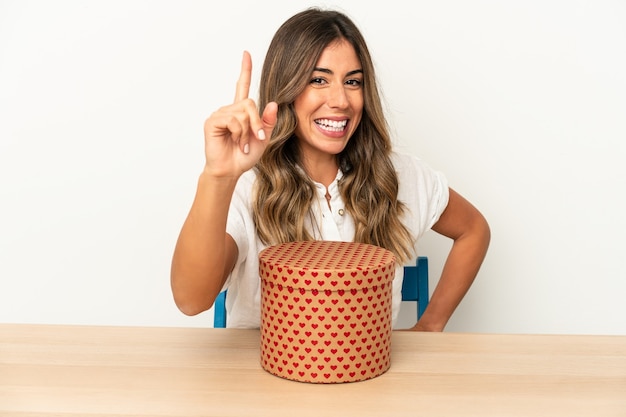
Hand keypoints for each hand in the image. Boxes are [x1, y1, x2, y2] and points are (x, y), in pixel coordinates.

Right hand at [202, 51, 277, 177]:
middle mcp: (229, 110)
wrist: (231, 170)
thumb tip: (273, 103)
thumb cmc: (244, 156)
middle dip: (257, 122)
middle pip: (249, 103)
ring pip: (243, 113)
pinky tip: (235, 142)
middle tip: (257, 138)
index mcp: (241, 112)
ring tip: (242, 144)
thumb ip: (268, 122)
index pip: (242, 86)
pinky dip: (239, 133)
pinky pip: (233, 120)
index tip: (246, 54)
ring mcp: (220, 115)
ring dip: (248, 131)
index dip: (245, 70)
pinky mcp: (212, 122)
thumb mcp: (263, 138)